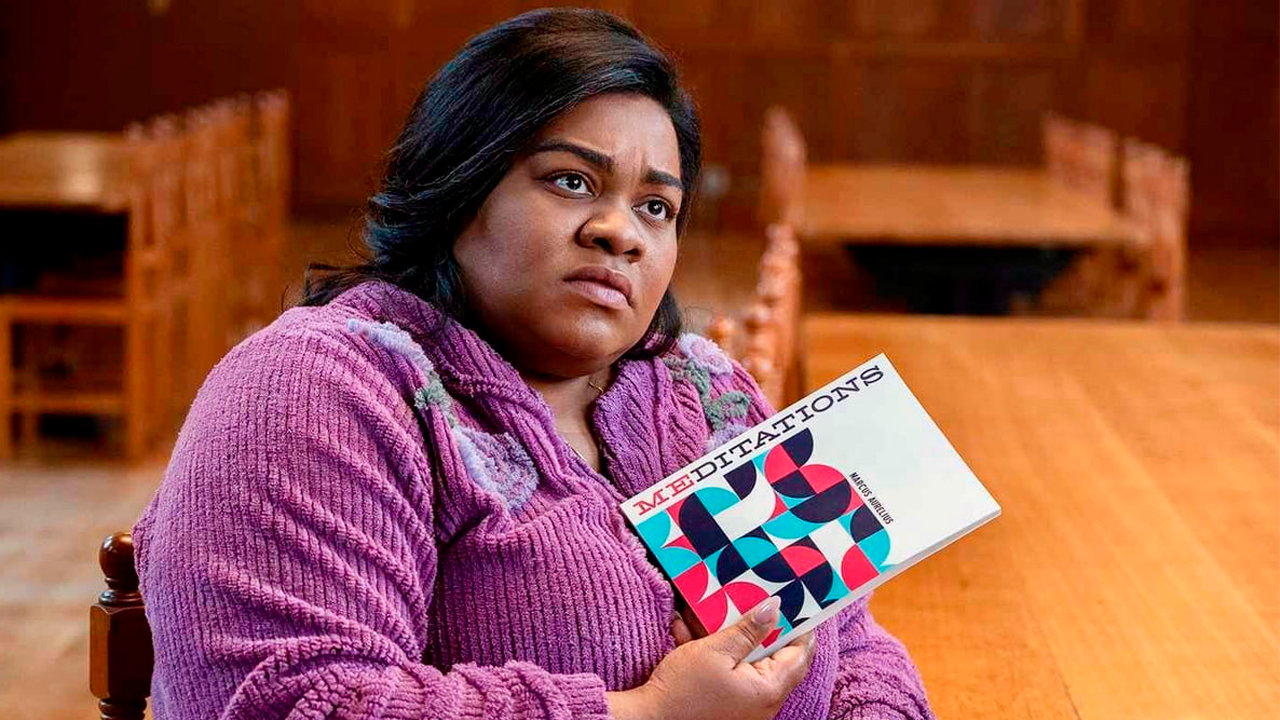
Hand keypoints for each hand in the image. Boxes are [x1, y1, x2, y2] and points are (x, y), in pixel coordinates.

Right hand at [608, 597, 815, 719]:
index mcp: (768, 689)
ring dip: (734, 637)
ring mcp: (746, 706)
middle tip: (756, 600)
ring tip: (715, 611)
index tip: (796, 601)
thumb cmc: (683, 689)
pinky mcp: (728, 705)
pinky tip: (691, 631)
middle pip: (776, 657)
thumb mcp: (716, 650)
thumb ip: (748, 630)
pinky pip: (731, 673)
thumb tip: (775, 609)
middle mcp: (763, 702)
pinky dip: (719, 654)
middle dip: (763, 626)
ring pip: (749, 662)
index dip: (801, 625)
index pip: (800, 653)